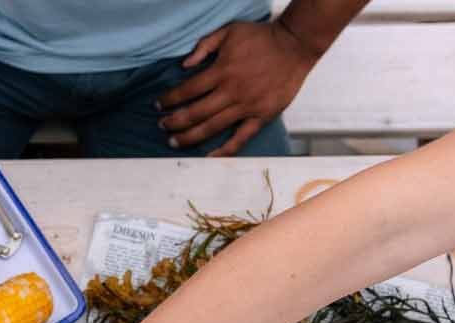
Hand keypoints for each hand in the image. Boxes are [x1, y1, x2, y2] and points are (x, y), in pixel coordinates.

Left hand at [158, 20, 317, 156]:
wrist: (296, 44)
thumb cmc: (262, 37)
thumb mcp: (230, 31)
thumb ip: (205, 46)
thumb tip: (184, 65)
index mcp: (222, 70)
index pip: (188, 90)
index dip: (169, 99)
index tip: (158, 105)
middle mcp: (232, 91)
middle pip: (195, 112)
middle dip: (174, 122)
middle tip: (162, 126)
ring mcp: (247, 106)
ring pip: (212, 127)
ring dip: (190, 137)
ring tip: (174, 143)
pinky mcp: (262, 116)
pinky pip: (241, 138)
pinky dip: (224, 150)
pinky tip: (209, 157)